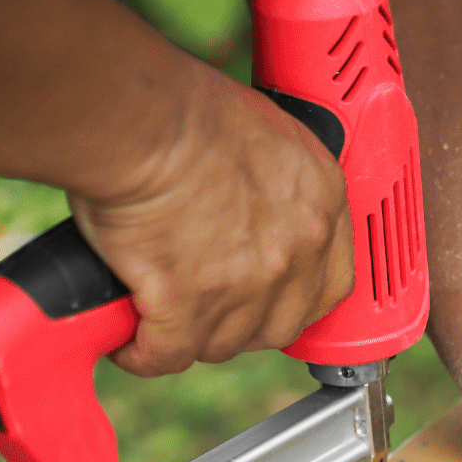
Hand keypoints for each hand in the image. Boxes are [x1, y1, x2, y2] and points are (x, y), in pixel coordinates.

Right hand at [69, 67, 353, 375]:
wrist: (141, 119)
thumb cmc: (186, 108)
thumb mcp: (266, 132)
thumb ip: (277, 178)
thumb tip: (253, 196)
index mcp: (322, 203)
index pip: (331, 284)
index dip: (296, 302)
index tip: (271, 305)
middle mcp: (298, 250)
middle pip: (280, 324)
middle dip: (243, 327)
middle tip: (208, 313)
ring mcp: (249, 283)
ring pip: (224, 343)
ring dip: (191, 338)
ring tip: (161, 321)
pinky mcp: (190, 304)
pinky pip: (169, 353)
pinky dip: (144, 353)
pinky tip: (129, 342)